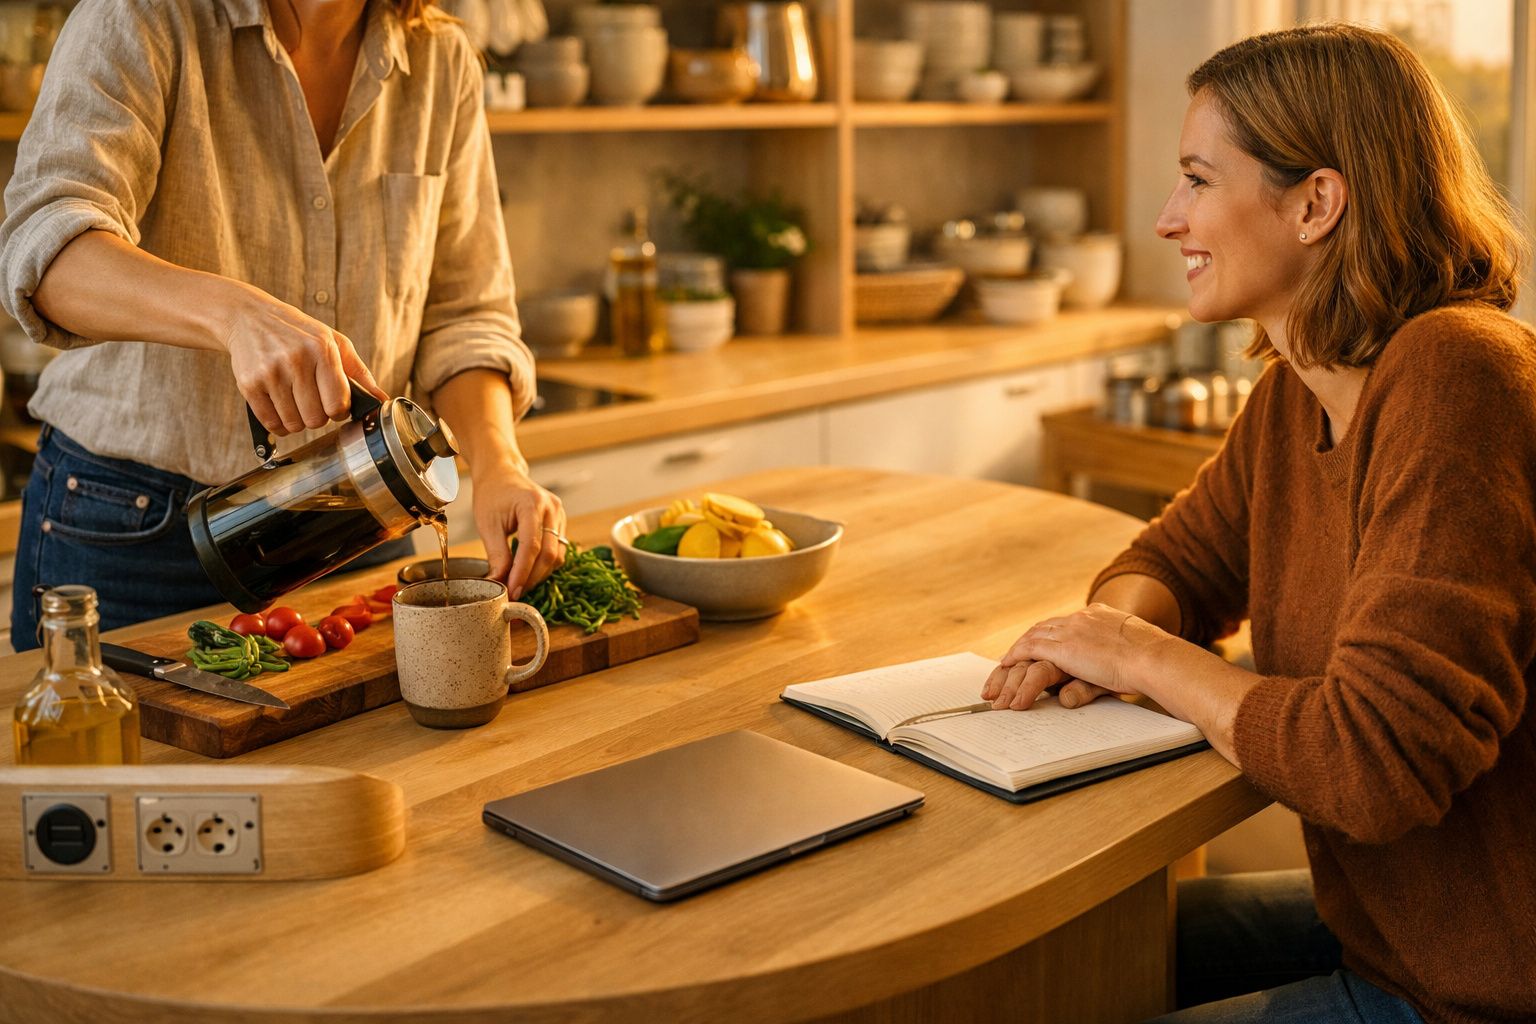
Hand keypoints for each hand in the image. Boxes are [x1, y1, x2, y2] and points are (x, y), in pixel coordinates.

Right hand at [219, 284, 387, 435]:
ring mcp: (270, 372)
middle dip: (318, 417)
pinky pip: (271, 423)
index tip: (334, 405)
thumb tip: (382, 400)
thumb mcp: (334, 342)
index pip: (338, 403)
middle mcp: (296, 360)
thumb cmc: (299, 333)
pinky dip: (278, 423)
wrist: (249, 317)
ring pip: (293, 424)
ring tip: (295, 402)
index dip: (339, 411)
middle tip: (313, 402)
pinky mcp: (249, 384)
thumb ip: (359, 373)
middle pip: (316, 419)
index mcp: (322, 350)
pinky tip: (280, 407)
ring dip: (297, 421)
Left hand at [472, 463, 565, 597]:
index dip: (523, 572)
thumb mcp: (488, 524)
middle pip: (549, 553)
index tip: (512, 590)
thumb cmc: (492, 495)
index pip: (531, 546)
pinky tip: (529, 570)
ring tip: (520, 583)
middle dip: (532, 577)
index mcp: (532, 503)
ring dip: (540, 574)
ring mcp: (560, 514)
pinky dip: (545, 564)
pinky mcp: (561, 521)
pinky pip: (559, 549)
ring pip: (558, 555)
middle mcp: (552, 508)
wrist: (502, 473)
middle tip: (516, 592)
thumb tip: (499, 582)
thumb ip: (496, 554)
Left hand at [984, 604, 1170, 709]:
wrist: (1154, 658)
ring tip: (1006, 663)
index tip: (1042, 642)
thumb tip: (1117, 660)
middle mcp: (1082, 618)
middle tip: (1015, 653)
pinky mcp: (1064, 648)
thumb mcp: (1135, 651)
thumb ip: (1117, 651)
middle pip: (1045, 627)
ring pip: (1034, 636)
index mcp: (1101, 615)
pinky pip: (1031, 648)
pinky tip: (1007, 664)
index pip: (1067, 623)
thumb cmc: (1154, 661)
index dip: (1051, 633)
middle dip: (1029, 640)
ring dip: (1018, 650)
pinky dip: (1017, 655)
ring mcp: (1072, 630)